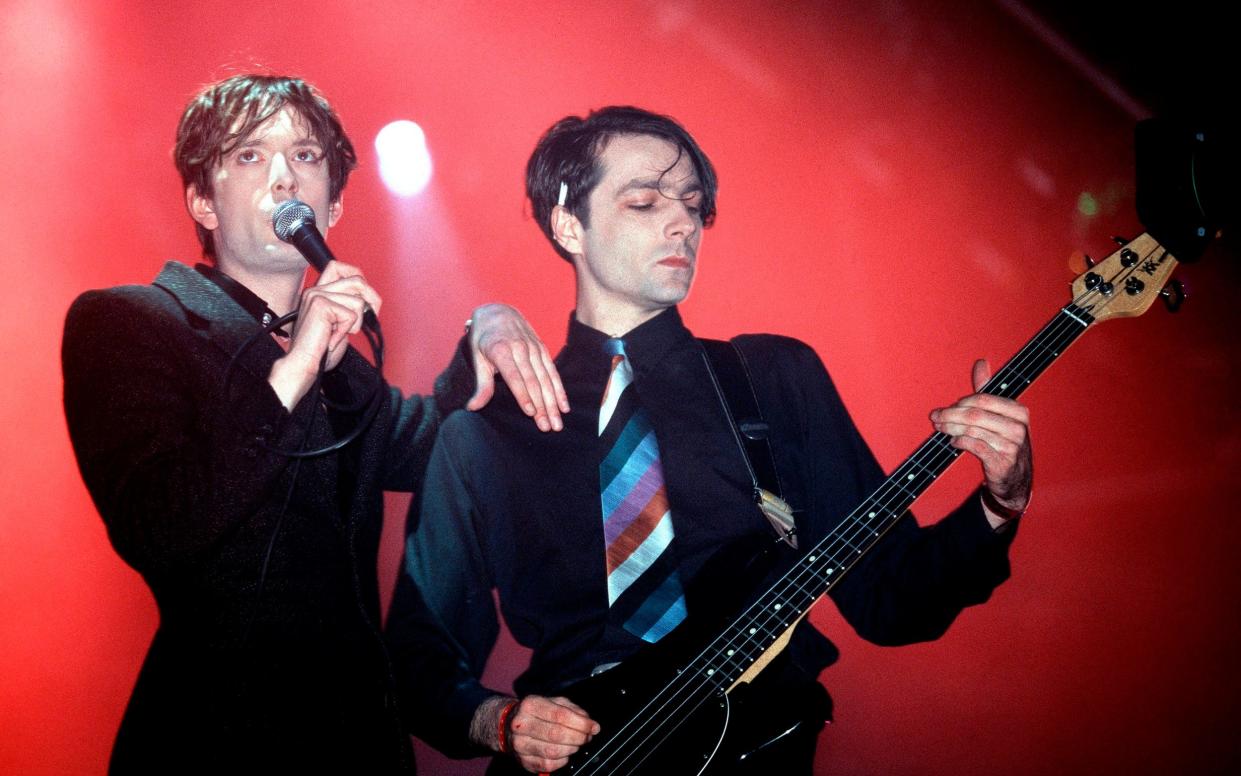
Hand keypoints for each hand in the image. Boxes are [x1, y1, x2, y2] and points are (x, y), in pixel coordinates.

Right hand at [268, 261, 379, 409]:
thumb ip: (347, 306)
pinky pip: (351, 314)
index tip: (365, 298)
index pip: (339, 267)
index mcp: (318, 291)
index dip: (358, 277)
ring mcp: (317, 296)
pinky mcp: (321, 305)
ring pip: (358, 300)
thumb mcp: (338, 321)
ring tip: (340, 332)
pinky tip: (334, 337)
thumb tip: (371, 298)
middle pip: (357, 280)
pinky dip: (347, 329)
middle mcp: (316, 290)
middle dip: (371, 301)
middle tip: (363, 321)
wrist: (304, 362)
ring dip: (356, 322)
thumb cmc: (320, 348)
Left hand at [466, 303, 568, 431]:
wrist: (498, 311)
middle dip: (542, 406)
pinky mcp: (542, 349)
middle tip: (548, 427)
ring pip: (546, 379)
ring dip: (553, 402)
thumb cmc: (484, 339)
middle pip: (533, 382)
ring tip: (557, 422)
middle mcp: (520, 349)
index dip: (523, 395)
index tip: (530, 413)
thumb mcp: (478, 359)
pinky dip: (559, 390)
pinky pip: (552, 372)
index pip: (514, 377)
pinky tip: (564, 405)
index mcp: (501, 350)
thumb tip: (472, 407)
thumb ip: (481, 385)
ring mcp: (533, 348)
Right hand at [480, 695, 597, 773]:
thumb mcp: (553, 702)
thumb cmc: (536, 713)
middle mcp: (521, 724)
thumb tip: (590, 724)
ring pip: (553, 752)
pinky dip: (562, 760)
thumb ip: (573, 710)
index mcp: (530, 705)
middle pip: (557, 734)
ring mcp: (520, 744)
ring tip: (576, 744)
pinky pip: (548, 765)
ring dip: (571, 749)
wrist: (507, 725)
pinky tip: (564, 753)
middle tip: (587, 737)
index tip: (594, 727)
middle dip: (578, 737)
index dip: (581, 723)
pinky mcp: (522, 760)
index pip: (560, 715)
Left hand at [929, 359, 1032, 517]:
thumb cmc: (1003, 442)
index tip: (944, 409)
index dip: (959, 403)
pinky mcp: (1003, 463)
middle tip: (935, 418)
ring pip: (973, 431)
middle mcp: (1018, 427)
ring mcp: (1013, 446)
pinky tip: (953, 442)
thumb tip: (981, 363)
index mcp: (1018, 411)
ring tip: (941, 429)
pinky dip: (960, 442)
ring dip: (951, 429)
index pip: (982, 400)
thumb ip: (987, 390)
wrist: (1015, 478)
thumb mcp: (998, 414)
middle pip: (975, 415)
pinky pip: (975, 447)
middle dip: (950, 415)